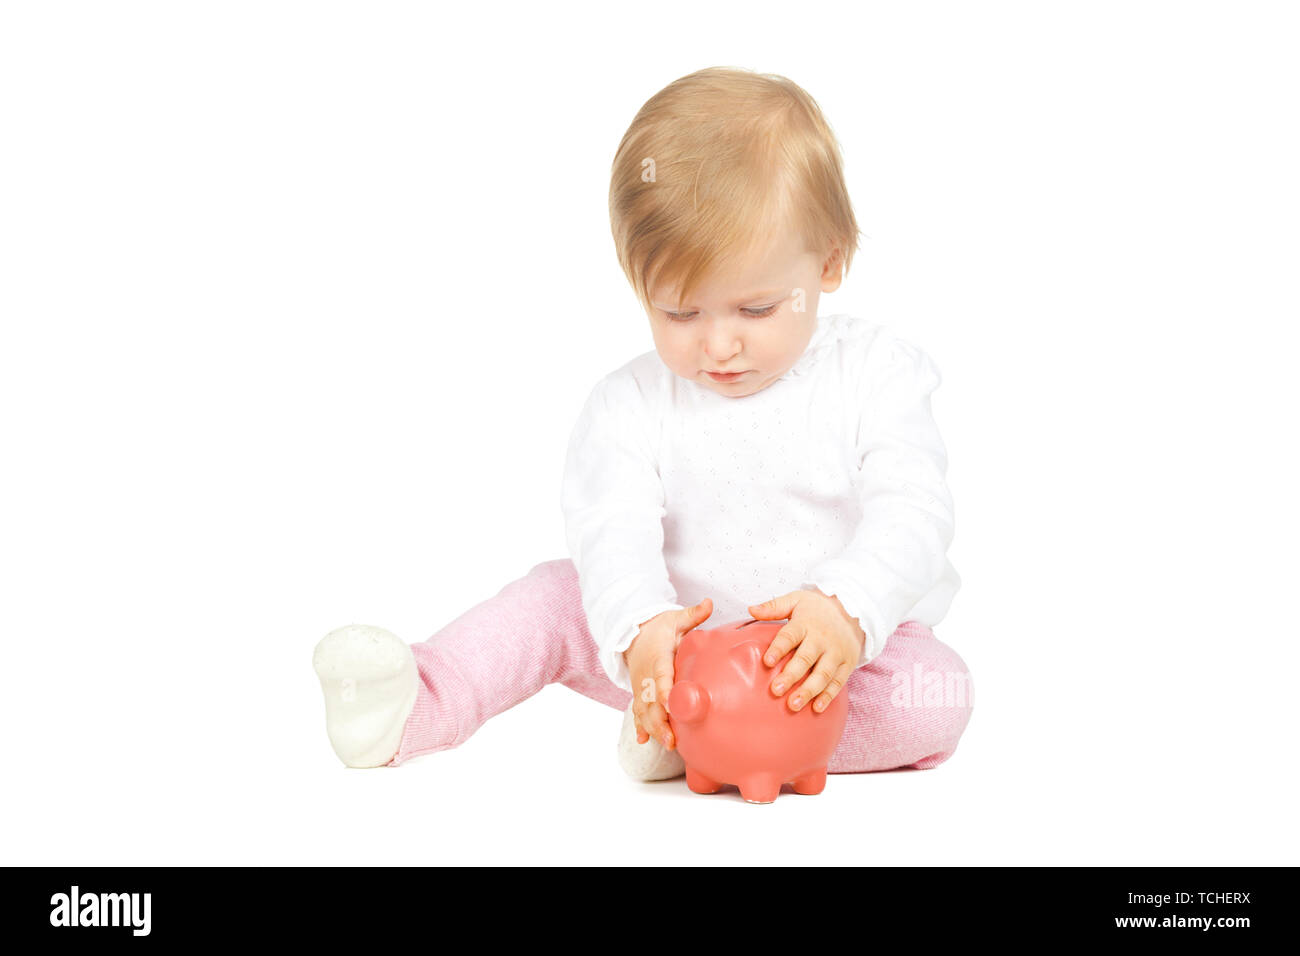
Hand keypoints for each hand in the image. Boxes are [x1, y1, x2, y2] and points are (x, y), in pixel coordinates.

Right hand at [623, 598, 712, 750]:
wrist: (634, 632)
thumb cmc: (659, 627)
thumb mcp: (675, 618)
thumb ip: (692, 614)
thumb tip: (709, 603)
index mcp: (657, 657)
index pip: (660, 675)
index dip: (664, 690)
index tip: (672, 704)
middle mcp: (646, 674)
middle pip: (651, 701)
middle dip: (660, 720)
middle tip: (672, 738)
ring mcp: (640, 686)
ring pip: (643, 710)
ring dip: (652, 728)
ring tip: (666, 743)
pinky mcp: (639, 692)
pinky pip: (637, 711)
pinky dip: (639, 726)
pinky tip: (644, 741)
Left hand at [747, 589, 865, 712]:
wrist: (852, 610)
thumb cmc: (817, 608)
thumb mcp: (796, 600)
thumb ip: (773, 607)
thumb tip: (750, 609)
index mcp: (806, 623)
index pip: (790, 635)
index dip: (779, 648)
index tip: (767, 661)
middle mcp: (822, 639)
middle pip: (806, 658)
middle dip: (791, 675)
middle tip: (776, 690)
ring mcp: (836, 653)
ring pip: (823, 674)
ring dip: (808, 690)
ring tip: (794, 704)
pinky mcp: (847, 664)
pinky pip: (838, 682)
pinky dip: (828, 696)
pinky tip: (816, 708)